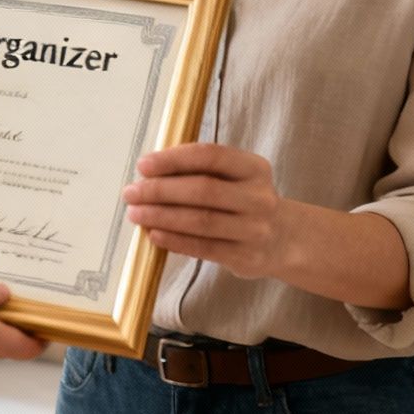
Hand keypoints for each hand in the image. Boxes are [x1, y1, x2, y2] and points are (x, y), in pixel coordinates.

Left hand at [123, 142, 285, 278]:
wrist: (282, 240)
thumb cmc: (242, 202)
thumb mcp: (234, 178)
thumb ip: (199, 171)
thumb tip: (149, 172)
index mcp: (255, 168)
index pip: (211, 156)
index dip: (174, 159)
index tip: (143, 165)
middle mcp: (259, 197)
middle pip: (203, 190)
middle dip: (160, 190)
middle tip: (131, 192)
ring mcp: (255, 229)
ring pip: (201, 221)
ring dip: (161, 216)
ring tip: (136, 213)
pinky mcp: (246, 257)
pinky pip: (203, 247)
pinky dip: (174, 240)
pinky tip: (154, 234)